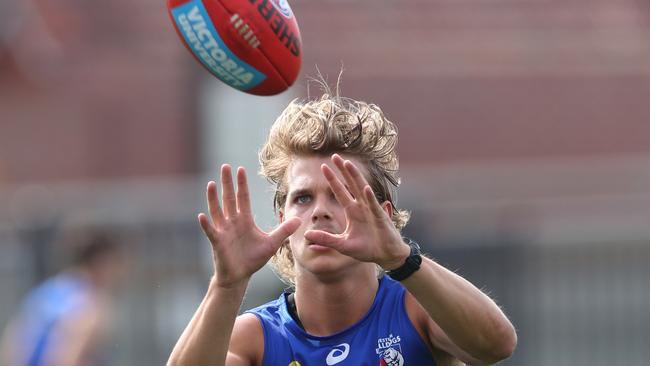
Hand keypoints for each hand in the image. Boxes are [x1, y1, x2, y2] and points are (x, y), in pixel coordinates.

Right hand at [198, 165, 300, 287]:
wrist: (240, 276)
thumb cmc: (253, 259)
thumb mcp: (272, 243)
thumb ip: (284, 230)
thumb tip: (299, 220)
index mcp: (244, 220)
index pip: (243, 198)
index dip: (242, 184)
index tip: (240, 169)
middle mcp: (232, 222)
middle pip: (229, 199)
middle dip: (227, 183)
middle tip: (225, 166)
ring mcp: (223, 231)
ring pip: (217, 211)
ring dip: (213, 198)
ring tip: (211, 184)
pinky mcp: (218, 243)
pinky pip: (211, 232)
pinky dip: (207, 224)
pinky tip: (203, 216)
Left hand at [303, 154, 409, 269]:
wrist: (385, 256)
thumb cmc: (367, 249)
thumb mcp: (342, 245)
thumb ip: (326, 239)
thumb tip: (306, 235)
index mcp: (352, 211)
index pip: (340, 191)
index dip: (332, 179)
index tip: (323, 166)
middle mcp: (361, 207)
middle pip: (351, 184)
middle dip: (343, 170)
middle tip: (334, 156)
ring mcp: (372, 210)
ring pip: (362, 189)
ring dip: (355, 177)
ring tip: (348, 164)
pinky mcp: (380, 219)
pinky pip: (374, 206)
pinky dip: (370, 198)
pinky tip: (365, 188)